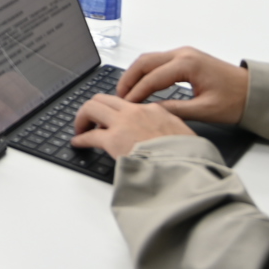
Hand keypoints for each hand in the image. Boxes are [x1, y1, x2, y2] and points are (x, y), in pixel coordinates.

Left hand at [71, 94, 193, 157]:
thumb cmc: (189, 157)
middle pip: (104, 99)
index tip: (112, 120)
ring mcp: (123, 124)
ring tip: (81, 129)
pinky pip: (90, 135)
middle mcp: (136, 112)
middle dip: (93, 108)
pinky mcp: (113, 140)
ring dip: (83, 118)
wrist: (186, 168)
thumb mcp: (186, 136)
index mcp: (154, 110)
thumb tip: (169, 135)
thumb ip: (172, 129)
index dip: (116, 112)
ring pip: (92, 108)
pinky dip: (81, 138)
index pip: (127, 104)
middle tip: (90, 121)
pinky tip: (79, 143)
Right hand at [117, 47, 249, 123]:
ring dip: (135, 74)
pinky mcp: (186, 57)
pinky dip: (146, 72)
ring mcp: (184, 53)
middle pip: (145, 62)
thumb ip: (175, 110)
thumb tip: (151, 112)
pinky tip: (142, 85)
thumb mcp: (205, 110)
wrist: (255, 91)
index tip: (126, 106)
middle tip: (119, 96)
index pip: (153, 78)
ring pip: (149, 59)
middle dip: (129, 78)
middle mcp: (183, 53)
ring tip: (126, 91)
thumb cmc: (235, 100)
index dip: (137, 93)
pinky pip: (158, 61)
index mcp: (187, 64)